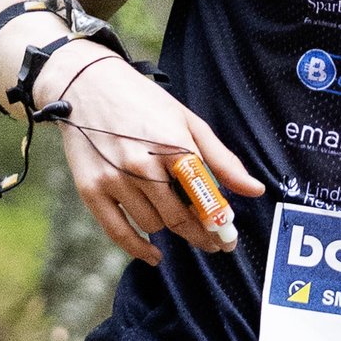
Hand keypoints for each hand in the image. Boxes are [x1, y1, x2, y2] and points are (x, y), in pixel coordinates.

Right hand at [41, 51, 264, 263]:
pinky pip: (118, 233)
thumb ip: (222, 159)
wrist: (86, 86)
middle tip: (213, 243)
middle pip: (180, 220)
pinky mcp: (91, 190)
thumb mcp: (188, 121)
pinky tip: (153, 254)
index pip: (205, 199)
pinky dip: (139, 249)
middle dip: (201, 236)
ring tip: (173, 217)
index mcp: (173, 146)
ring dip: (167, 227)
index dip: (220, 224)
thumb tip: (255, 190)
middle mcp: (143, 166)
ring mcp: (115, 179)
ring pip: (153, 225)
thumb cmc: (143, 102)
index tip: (228, 238)